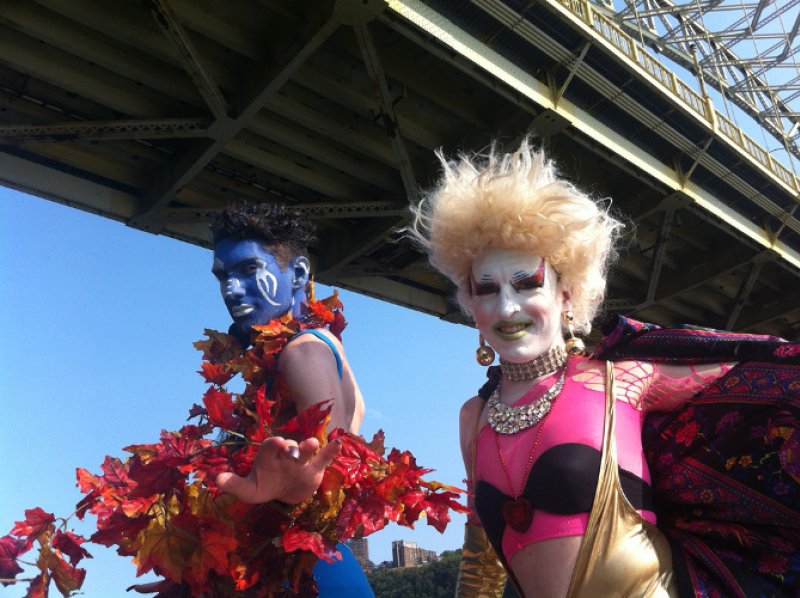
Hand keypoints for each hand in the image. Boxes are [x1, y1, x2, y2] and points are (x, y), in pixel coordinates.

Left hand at [215, 436, 340, 503]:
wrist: (284, 492)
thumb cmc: (264, 486)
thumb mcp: (249, 489)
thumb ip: (234, 484)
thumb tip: (215, 479)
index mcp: (268, 456)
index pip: (270, 446)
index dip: (273, 444)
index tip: (277, 443)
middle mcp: (285, 454)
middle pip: (289, 446)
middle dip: (291, 446)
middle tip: (291, 449)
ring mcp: (301, 460)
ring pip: (307, 449)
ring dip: (309, 445)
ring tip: (312, 444)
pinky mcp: (314, 468)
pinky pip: (324, 458)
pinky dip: (330, 450)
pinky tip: (337, 443)